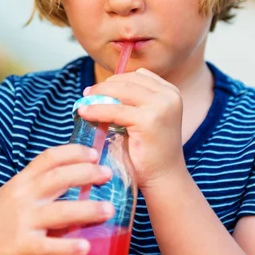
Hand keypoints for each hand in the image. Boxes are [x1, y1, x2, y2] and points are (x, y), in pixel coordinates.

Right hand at [0, 144, 114, 254]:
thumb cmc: (2, 215)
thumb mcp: (16, 191)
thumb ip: (41, 182)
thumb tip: (81, 174)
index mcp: (24, 180)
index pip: (49, 158)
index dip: (74, 152)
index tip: (95, 153)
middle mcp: (24, 197)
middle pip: (58, 178)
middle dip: (86, 173)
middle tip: (108, 174)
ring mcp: (23, 221)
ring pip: (60, 212)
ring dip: (87, 210)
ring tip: (109, 210)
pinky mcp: (22, 246)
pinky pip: (49, 246)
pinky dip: (68, 247)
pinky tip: (85, 247)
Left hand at [79, 68, 185, 189]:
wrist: (163, 178)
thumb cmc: (150, 151)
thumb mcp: (144, 118)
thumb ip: (132, 102)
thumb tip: (99, 90)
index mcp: (170, 92)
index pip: (137, 75)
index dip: (115, 80)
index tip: (97, 88)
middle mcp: (169, 96)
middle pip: (128, 80)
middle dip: (104, 86)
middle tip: (86, 94)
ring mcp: (161, 106)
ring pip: (120, 91)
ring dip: (98, 95)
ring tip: (84, 103)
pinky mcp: (149, 120)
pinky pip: (115, 110)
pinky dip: (97, 110)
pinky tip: (85, 113)